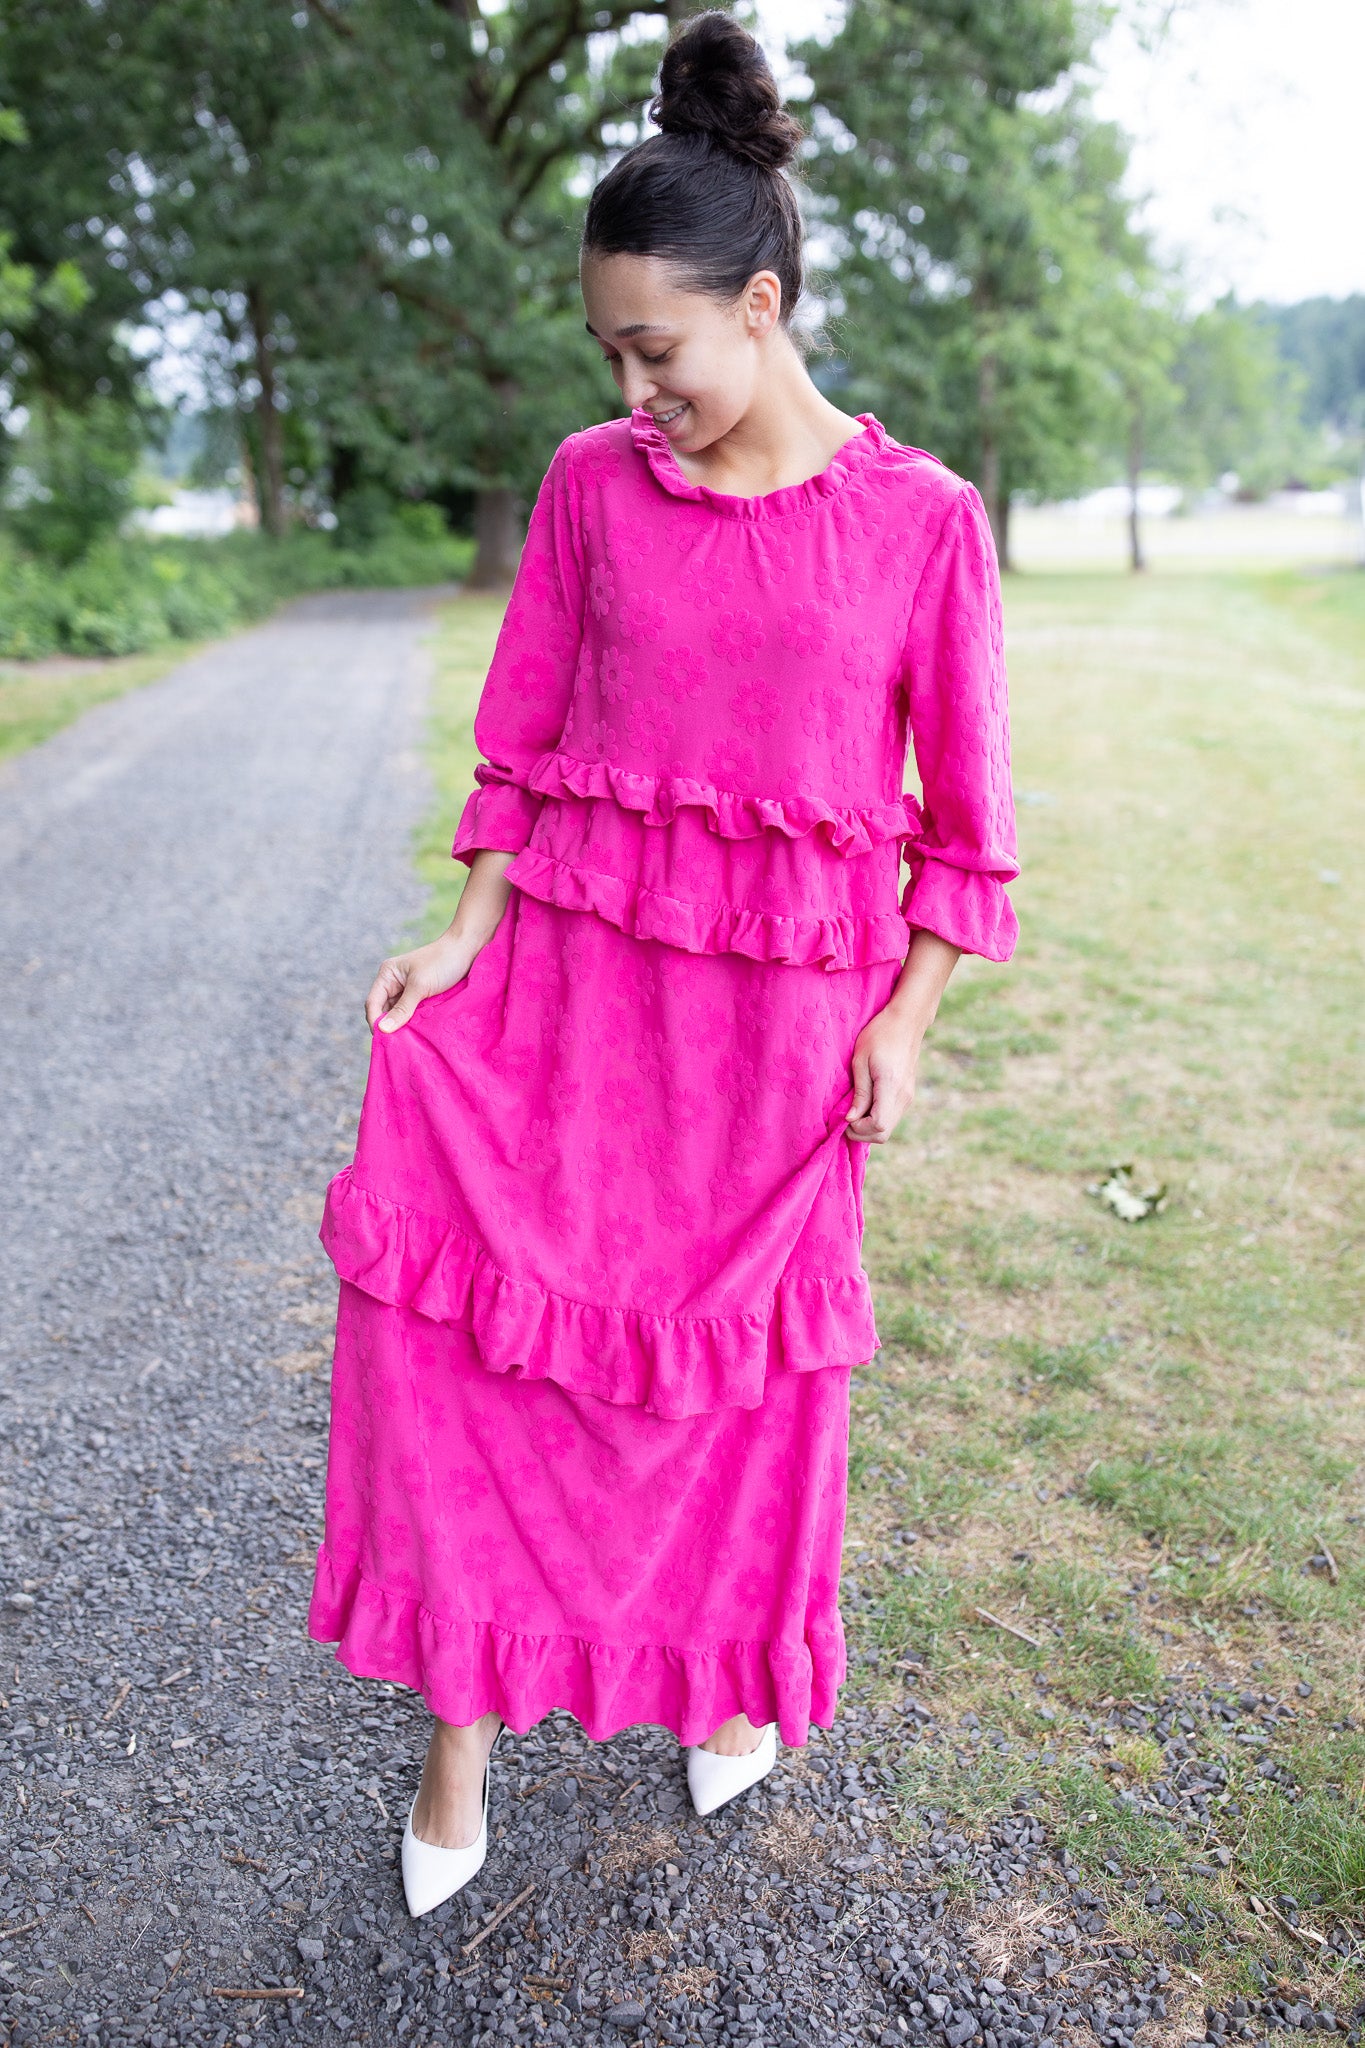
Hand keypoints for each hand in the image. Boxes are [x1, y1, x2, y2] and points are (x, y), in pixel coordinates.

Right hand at [365, 929, 481, 1033]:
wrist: (468, 950)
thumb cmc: (442, 962)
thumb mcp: (420, 986)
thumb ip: (402, 1008)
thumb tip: (383, 1030)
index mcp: (387, 975)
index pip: (373, 1003)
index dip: (375, 1022)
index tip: (384, 1041)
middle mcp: (394, 982)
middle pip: (383, 1011)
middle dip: (389, 1026)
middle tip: (396, 1045)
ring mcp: (408, 990)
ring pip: (398, 1014)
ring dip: (402, 1026)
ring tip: (408, 1041)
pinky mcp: (422, 996)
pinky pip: (412, 1013)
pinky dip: (413, 1023)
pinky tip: (418, 1033)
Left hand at [846, 1004, 920, 1143]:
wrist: (906, 1022)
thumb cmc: (879, 1034)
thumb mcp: (861, 1060)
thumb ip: (859, 1093)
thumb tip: (851, 1119)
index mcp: (891, 1087)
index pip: (878, 1126)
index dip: (858, 1129)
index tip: (844, 1116)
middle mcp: (904, 1097)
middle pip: (883, 1134)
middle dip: (861, 1132)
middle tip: (846, 1117)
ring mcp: (908, 1097)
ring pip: (887, 1128)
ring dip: (868, 1126)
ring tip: (853, 1109)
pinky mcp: (907, 1095)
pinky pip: (891, 1117)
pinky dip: (876, 1118)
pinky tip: (864, 1104)